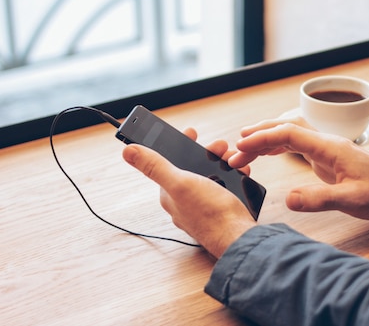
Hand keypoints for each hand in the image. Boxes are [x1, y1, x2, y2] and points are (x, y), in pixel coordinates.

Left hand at [122, 128, 255, 257]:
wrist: (238, 236)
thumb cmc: (210, 214)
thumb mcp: (180, 183)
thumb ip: (155, 167)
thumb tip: (128, 151)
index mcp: (170, 193)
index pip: (170, 162)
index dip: (180, 145)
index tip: (192, 132)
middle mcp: (184, 200)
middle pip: (193, 167)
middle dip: (208, 153)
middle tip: (220, 147)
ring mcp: (203, 205)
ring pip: (210, 176)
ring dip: (222, 164)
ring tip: (232, 160)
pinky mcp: (220, 209)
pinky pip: (225, 187)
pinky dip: (233, 177)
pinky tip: (240, 174)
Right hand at [229, 121, 368, 219]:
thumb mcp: (352, 200)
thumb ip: (320, 199)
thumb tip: (288, 200)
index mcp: (330, 147)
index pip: (290, 134)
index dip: (263, 137)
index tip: (241, 145)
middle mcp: (326, 142)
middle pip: (286, 128)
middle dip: (258, 135)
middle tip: (234, 148)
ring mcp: (326, 147)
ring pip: (290, 134)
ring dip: (266, 139)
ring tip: (243, 150)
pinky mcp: (327, 155)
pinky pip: (298, 143)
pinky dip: (279, 145)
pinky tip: (268, 153)